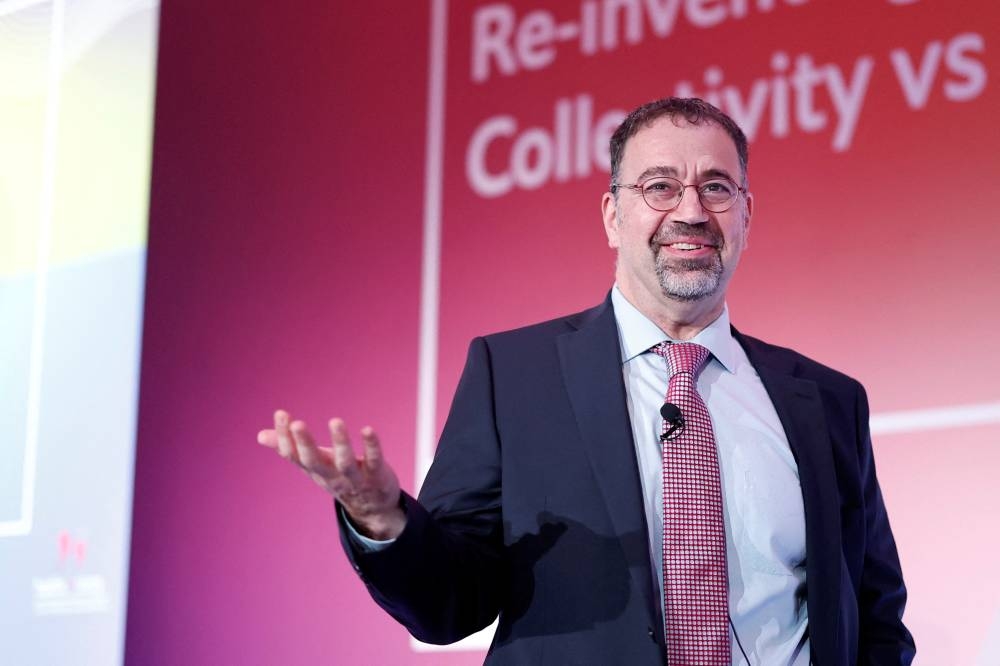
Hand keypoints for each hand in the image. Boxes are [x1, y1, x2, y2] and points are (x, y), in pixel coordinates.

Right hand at [257, 410, 405, 539]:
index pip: (294, 456)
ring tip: (335, 421)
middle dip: (305, 444)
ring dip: (340, 443)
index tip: (281, 414)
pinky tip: (367, 430)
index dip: (286, 438)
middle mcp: (331, 476)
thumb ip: (290, 449)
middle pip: (314, 462)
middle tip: (297, 423)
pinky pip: (374, 461)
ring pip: (345, 463)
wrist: (373, 509)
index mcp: (315, 470)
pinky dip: (371, 447)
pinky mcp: (377, 475)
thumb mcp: (315, 464)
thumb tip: (260, 435)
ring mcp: (355, 478)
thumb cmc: (339, 478)